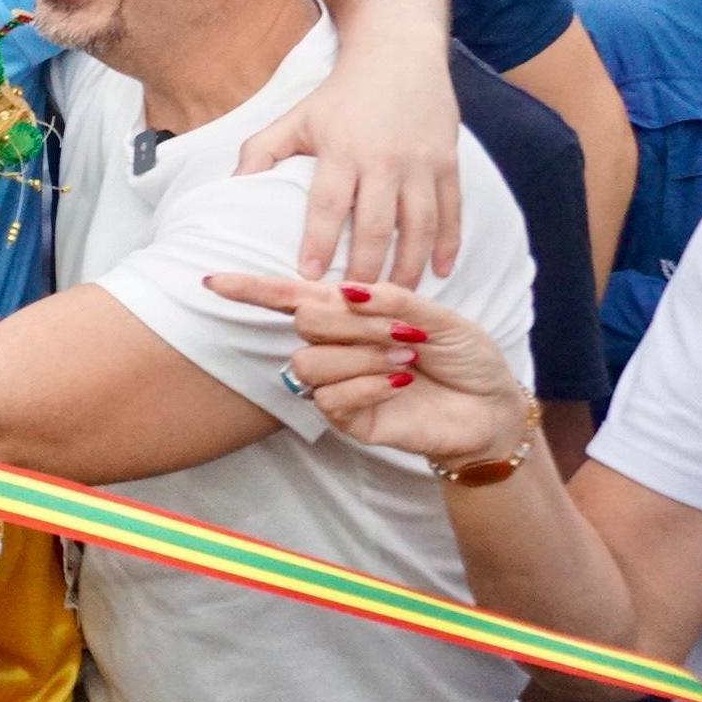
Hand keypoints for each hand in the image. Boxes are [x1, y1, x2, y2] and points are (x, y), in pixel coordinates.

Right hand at [203, 275, 526, 465]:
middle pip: (304, 321)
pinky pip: (330, 398)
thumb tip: (347, 289)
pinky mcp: (348, 419)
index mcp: (348, 314)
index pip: (287, 298)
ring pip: (310, 362)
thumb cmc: (465, 356)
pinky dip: (367, 384)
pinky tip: (399, 385)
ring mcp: (338, 384)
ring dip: (360, 356)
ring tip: (404, 361)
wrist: (491, 407)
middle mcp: (334, 347)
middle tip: (403, 331)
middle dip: (353, 321)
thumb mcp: (438, 317)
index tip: (210, 282)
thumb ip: (392, 300)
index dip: (248, 289)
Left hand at [241, 34, 462, 282]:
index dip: (319, 241)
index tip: (308, 275)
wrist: (399, 53)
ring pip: (419, 226)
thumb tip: (230, 186)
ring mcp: (421, 163)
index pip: (328, 205)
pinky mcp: (449, 163)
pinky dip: (449, 245)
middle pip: (376, 225)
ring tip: (395, 300)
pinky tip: (441, 273)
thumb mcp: (296, 117)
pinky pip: (452, 212)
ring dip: (409, 267)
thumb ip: (263, 151)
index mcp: (343, 150)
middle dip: (366, 269)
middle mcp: (384, 159)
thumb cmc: (340, 94)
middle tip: (355, 306)